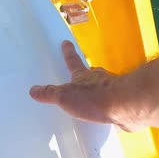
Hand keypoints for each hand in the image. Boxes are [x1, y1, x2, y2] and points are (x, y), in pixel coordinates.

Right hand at [29, 41, 143, 130]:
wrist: (125, 106)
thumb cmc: (94, 98)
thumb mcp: (65, 96)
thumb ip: (50, 93)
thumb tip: (33, 90)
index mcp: (83, 75)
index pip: (72, 61)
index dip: (68, 52)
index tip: (66, 42)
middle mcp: (98, 79)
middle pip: (90, 73)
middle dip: (86, 73)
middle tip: (83, 73)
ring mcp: (112, 90)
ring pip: (103, 87)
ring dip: (98, 90)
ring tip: (93, 98)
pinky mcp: (122, 104)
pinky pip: (112, 104)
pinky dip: (108, 107)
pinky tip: (106, 114)